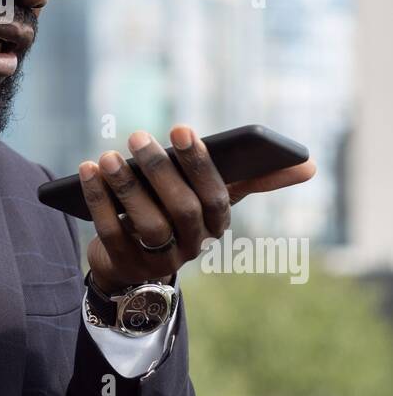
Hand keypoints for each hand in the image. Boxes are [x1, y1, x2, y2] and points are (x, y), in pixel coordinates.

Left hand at [78, 125, 316, 295]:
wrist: (135, 266)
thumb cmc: (180, 217)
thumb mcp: (214, 198)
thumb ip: (255, 179)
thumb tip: (309, 166)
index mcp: (216, 226)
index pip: (217, 198)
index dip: (201, 164)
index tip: (183, 128)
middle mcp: (192, 247)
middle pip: (182, 210)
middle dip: (161, 171)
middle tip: (139, 134)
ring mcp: (158, 261)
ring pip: (146, 224)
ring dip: (126, 187)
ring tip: (109, 155)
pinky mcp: (124, 266)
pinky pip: (111, 232)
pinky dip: (98, 200)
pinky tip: (87, 172)